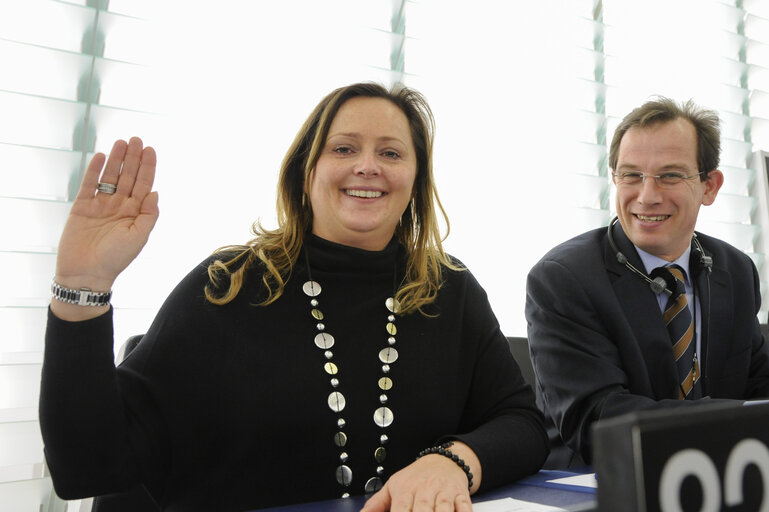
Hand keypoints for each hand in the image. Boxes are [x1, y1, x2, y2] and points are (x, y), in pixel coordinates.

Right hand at [52, 137, 158, 319]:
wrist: (86, 274)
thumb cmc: (116, 259)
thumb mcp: (138, 238)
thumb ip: (148, 215)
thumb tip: (156, 192)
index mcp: (136, 213)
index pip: (144, 185)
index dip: (147, 167)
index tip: (150, 149)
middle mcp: (119, 206)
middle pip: (128, 177)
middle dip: (133, 158)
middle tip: (136, 139)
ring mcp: (101, 205)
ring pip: (110, 177)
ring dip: (116, 160)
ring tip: (121, 142)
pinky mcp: (82, 207)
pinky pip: (89, 185)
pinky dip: (94, 171)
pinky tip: (101, 156)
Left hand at [360, 442, 479, 511]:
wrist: (443, 460)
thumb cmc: (416, 476)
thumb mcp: (394, 485)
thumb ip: (377, 503)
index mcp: (406, 490)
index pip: (401, 510)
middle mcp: (425, 491)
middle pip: (423, 510)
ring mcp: (444, 493)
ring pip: (444, 509)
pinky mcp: (460, 495)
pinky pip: (464, 506)